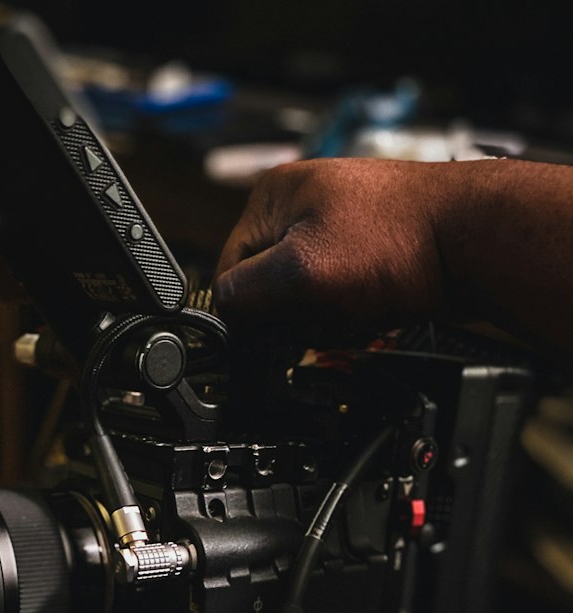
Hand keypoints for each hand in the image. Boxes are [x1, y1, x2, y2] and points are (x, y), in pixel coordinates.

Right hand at [212, 159, 449, 336]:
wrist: (474, 241)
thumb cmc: (397, 244)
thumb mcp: (299, 274)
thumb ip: (246, 295)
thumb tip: (223, 313)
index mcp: (270, 196)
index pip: (227, 273)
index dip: (249, 313)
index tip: (275, 332)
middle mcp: (299, 203)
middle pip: (266, 287)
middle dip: (292, 314)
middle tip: (327, 314)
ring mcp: (335, 223)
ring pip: (302, 296)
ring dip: (323, 316)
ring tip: (357, 307)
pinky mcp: (365, 246)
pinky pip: (336, 294)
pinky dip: (347, 311)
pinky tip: (371, 307)